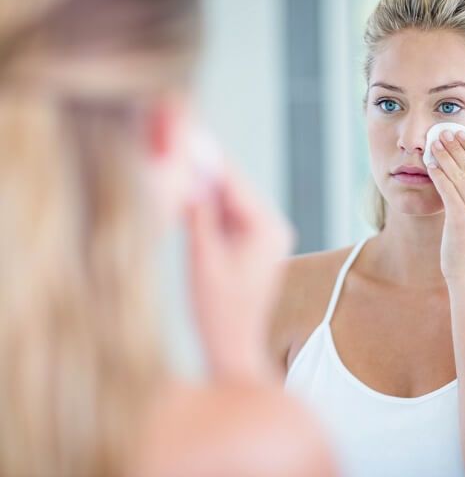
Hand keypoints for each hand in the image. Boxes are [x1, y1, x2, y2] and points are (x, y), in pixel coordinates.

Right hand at [186, 167, 293, 383]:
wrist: (232, 346)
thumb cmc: (219, 310)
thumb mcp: (203, 258)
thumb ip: (199, 215)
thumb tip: (190, 178)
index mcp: (268, 229)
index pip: (235, 184)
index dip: (209, 161)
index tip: (187, 136)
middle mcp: (272, 228)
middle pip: (233, 190)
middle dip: (204, 172)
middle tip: (176, 148)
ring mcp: (264, 237)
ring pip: (228, 203)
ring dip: (203, 190)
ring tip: (175, 168)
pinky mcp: (252, 246)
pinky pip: (228, 218)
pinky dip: (207, 210)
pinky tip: (184, 198)